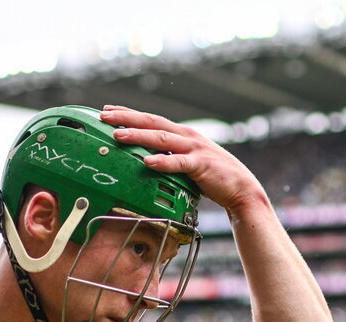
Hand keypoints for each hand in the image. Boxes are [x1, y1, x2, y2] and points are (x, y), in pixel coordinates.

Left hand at [100, 105, 269, 216]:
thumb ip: (169, 157)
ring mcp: (194, 149)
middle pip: (152, 123)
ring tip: (119, 136)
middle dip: (127, 118)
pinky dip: (162, 162)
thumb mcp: (187, 162)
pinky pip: (178, 163)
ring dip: (139, 136)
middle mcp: (187, 136)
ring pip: (161, 139)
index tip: (107, 110)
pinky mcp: (201, 165)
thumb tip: (144, 160)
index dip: (129, 114)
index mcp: (182, 134)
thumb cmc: (211, 177)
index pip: (151, 119)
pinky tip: (147, 162)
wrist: (241, 188)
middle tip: (104, 117)